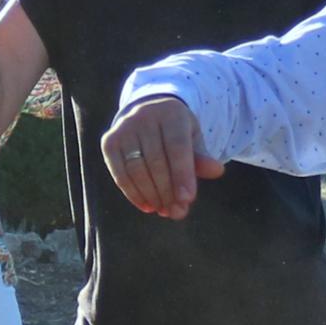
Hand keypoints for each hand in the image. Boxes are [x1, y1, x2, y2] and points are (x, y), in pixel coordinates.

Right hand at [99, 95, 217, 219]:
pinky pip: (120, 174)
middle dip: (167, 191)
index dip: (182, 174)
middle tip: (177, 212)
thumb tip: (216, 171)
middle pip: (156, 161)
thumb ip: (201, 157)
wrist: (146, 112)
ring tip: (164, 210)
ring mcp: (123, 128)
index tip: (188, 199)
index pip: (177, 147)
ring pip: (136, 169)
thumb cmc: (175, 131)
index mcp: (171, 112)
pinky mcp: (109, 141)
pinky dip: (133, 193)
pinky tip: (146, 205)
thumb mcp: (192, 139)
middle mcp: (143, 115)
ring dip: (151, 195)